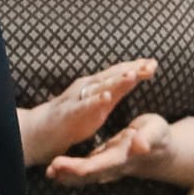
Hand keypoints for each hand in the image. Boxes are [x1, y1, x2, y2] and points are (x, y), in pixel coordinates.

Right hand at [19, 60, 159, 168]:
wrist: (39, 131)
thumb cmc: (70, 117)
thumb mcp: (97, 102)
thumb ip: (114, 91)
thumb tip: (133, 76)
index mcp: (95, 85)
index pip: (118, 73)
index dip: (136, 67)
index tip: (154, 63)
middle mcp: (87, 87)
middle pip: (113, 76)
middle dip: (132, 69)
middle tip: (151, 64)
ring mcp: (77, 99)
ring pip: (100, 87)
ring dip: (117, 80)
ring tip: (133, 74)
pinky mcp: (70, 113)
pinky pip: (83, 106)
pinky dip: (95, 100)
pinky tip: (107, 97)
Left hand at [45, 111, 193, 189]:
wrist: (161, 150)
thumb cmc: (159, 137)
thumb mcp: (156, 131)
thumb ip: (149, 138)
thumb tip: (141, 145)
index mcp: (122, 157)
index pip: (97, 165)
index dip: (78, 167)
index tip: (60, 164)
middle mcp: (112, 166)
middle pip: (86, 175)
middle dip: (67, 174)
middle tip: (49, 170)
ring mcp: (106, 166)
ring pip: (83, 176)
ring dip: (65, 176)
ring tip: (48, 172)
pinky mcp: (103, 162)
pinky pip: (84, 171)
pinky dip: (69, 173)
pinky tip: (55, 171)